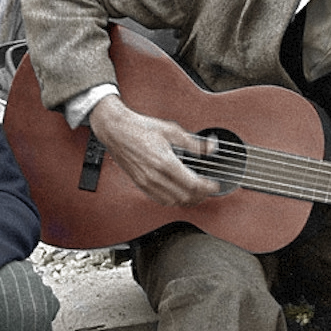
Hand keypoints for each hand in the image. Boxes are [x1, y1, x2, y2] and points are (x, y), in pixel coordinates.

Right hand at [89, 96, 218, 206]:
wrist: (116, 130)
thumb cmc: (140, 128)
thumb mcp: (171, 130)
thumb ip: (193, 142)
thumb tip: (210, 148)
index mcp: (165, 162)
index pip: (192, 184)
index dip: (207, 187)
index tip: (214, 185)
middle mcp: (155, 176)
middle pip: (184, 196)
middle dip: (200, 195)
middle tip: (208, 189)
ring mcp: (146, 182)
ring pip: (173, 202)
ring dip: (187, 200)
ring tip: (196, 194)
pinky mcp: (140, 184)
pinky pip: (160, 200)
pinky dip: (173, 200)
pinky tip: (179, 194)